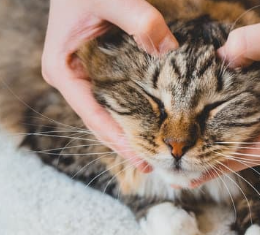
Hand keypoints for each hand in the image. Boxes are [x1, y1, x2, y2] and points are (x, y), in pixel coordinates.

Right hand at [42, 0, 177, 171]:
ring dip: (128, 135)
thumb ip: (139, 19)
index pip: (94, 116)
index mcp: (64, 71)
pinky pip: (113, 103)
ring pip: (107, 116)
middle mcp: (72, 81)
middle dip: (126, 144)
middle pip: (101, 123)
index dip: (119, 139)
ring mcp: (83, 79)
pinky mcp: (96, 75)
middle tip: (151, 164)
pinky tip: (147, 129)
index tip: (142, 158)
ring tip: (150, 155)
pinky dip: (130, 117)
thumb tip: (170, 50)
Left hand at [192, 0, 259, 186]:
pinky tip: (224, 141)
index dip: (226, 161)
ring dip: (231, 153)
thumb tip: (219, 57)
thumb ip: (253, 43)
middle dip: (223, 164)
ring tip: (201, 165)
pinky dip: (242, 137)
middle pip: (257, 155)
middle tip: (191, 178)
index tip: (199, 173)